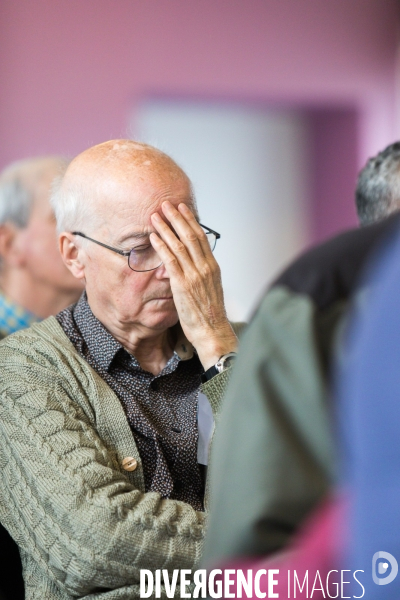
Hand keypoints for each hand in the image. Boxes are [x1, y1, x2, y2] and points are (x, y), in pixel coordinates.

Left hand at [150, 201, 236, 369]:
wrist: (213, 331)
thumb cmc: (210, 314)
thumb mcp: (211, 289)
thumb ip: (202, 274)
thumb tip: (194, 264)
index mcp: (213, 267)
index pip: (201, 237)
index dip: (190, 221)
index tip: (182, 209)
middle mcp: (205, 267)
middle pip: (190, 235)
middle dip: (177, 218)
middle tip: (166, 204)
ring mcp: (194, 275)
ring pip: (179, 245)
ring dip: (166, 228)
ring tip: (155, 216)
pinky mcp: (182, 285)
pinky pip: (170, 260)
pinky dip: (161, 246)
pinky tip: (153, 237)